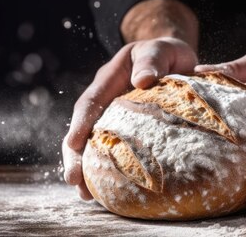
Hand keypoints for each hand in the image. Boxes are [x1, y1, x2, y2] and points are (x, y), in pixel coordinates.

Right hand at [62, 36, 196, 199]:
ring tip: (87, 195)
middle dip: (75, 156)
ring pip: (93, 144)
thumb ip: (152, 60)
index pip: (90, 102)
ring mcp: (112, 117)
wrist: (172, 59)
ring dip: (88, 169)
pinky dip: (109, 170)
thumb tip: (143, 81)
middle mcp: (105, 101)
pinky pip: (113, 150)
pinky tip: (112, 193)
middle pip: (83, 129)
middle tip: (74, 180)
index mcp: (109, 79)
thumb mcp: (160, 49)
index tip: (72, 144)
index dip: (80, 124)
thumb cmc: (166, 54)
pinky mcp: (124, 131)